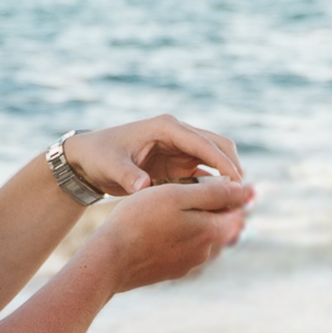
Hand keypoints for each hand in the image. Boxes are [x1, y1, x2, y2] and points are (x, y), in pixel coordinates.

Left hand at [71, 112, 243, 193]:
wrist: (88, 159)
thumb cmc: (98, 157)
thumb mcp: (110, 167)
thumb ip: (128, 176)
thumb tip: (144, 187)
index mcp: (166, 128)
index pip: (203, 143)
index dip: (222, 162)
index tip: (237, 183)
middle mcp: (178, 134)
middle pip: (218, 145)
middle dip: (233, 168)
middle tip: (243, 196)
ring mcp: (180, 147)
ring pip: (216, 158)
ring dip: (228, 176)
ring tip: (238, 202)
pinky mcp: (179, 162)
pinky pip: (205, 172)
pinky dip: (216, 186)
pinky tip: (222, 205)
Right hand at [90, 175, 254, 294]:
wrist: (109, 259)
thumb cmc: (139, 220)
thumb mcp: (175, 196)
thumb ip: (213, 193)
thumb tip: (245, 191)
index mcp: (211, 232)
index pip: (238, 211)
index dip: (238, 193)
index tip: (233, 179)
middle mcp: (206, 253)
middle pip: (222, 225)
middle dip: (220, 207)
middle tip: (209, 187)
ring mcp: (188, 264)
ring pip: (203, 237)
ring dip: (200, 221)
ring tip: (184, 203)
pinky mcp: (171, 270)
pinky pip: (185, 248)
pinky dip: (183, 234)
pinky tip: (166, 224)